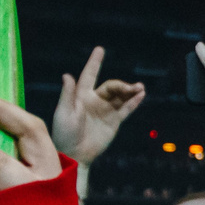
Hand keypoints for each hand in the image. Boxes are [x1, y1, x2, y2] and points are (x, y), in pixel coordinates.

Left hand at [51, 46, 146, 165]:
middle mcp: (95, 100)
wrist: (74, 154)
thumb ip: (68, 94)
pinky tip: (141, 95)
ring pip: (120, 96)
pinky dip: (133, 102)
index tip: (100, 50)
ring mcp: (105, 111)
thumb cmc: (64, 133)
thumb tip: (67, 75)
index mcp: (81, 96)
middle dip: (122, 85)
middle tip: (132, 88)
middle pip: (111, 87)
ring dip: (130, 91)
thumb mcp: (64, 113)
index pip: (89, 75)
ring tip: (140, 88)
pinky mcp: (114, 122)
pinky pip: (125, 109)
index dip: (94, 62)